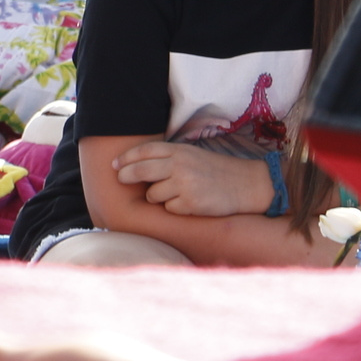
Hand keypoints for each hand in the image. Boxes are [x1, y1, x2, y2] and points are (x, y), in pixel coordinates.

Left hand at [111, 140, 271, 216]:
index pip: (146, 151)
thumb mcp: (192, 156)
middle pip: (141, 170)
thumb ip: (169, 158)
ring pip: (153, 195)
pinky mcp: (191, 204)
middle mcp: (180, 165)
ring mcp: (185, 184)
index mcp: (180, 151)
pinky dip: (174, 209)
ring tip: (175, 194)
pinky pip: (169, 209)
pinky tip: (188, 204)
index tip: (115, 165)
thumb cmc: (215, 171)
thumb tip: (137, 166)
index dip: (127, 157)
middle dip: (126, 176)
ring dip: (157, 197)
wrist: (246, 184)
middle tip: (120, 179)